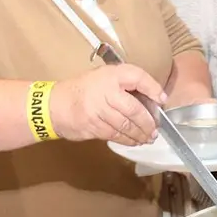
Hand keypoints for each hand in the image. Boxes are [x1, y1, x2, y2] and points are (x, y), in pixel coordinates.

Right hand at [52, 65, 166, 145]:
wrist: (54, 104)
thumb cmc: (84, 90)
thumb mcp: (104, 77)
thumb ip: (124, 84)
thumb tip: (151, 99)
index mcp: (110, 75)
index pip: (137, 77)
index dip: (153, 88)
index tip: (162, 100)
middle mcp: (106, 91)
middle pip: (134, 109)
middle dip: (148, 122)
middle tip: (155, 129)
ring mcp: (98, 110)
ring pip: (126, 126)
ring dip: (140, 134)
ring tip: (148, 137)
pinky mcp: (93, 126)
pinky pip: (115, 135)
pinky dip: (127, 140)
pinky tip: (134, 141)